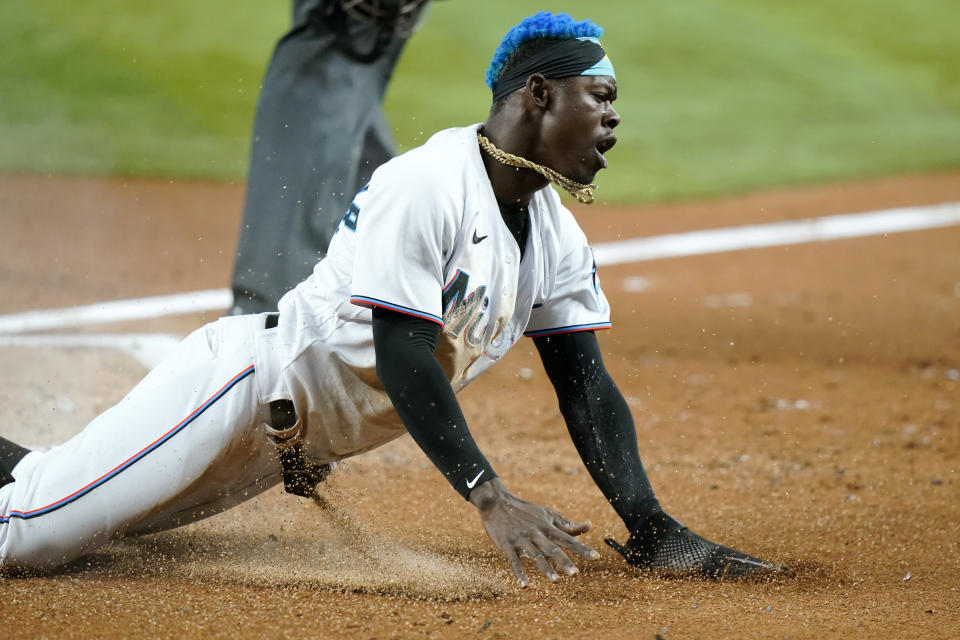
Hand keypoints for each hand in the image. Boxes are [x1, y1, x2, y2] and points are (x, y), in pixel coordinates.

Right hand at [468, 478, 599, 586]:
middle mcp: (536, 533)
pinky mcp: (507, 544)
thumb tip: (589, 526)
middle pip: (552, 548)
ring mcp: (521, 539)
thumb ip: (567, 524)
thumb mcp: (547, 514)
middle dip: (564, 561)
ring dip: (545, 568)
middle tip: (575, 573)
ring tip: (555, 580)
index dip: (582, 548)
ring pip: (535, 555)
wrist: (497, 502)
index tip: (596, 557)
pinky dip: (519, 573)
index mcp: (547, 526)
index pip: (568, 538)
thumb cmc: (525, 510)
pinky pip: (514, 561)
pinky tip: (524, 585)